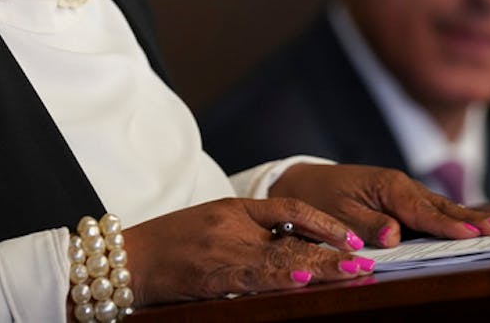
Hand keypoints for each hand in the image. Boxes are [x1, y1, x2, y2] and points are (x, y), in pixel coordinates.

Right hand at [122, 197, 376, 305]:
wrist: (123, 258)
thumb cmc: (167, 245)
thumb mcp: (210, 226)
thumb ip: (246, 235)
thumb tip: (290, 252)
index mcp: (235, 209)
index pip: (289, 208)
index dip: (323, 223)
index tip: (351, 240)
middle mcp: (234, 226)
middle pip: (293, 236)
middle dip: (331, 252)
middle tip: (366, 262)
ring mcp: (224, 251)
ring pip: (281, 259)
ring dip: (319, 268)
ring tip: (351, 273)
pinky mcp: (211, 276)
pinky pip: (253, 278)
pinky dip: (280, 279)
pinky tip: (302, 281)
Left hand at [268, 162, 489, 246]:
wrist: (301, 183)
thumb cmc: (316, 199)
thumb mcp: (335, 214)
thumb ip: (366, 225)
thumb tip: (395, 236)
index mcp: (387, 187)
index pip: (424, 212)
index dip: (450, 225)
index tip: (475, 233)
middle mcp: (400, 187)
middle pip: (442, 206)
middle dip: (475, 217)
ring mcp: (402, 193)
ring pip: (441, 207)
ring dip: (472, 216)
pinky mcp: (400, 200)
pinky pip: (431, 209)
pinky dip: (454, 215)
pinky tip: (474, 223)